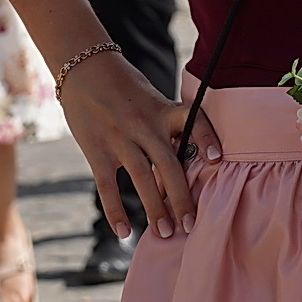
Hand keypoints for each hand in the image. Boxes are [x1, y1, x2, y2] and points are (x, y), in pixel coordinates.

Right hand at [58, 51, 222, 240]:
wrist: (84, 69)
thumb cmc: (125, 87)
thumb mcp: (152, 98)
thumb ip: (167, 125)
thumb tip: (185, 158)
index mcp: (163, 109)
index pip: (192, 121)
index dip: (206, 139)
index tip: (217, 160)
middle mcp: (145, 124)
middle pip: (169, 164)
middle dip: (181, 197)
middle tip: (191, 224)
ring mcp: (120, 137)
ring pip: (142, 177)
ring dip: (154, 208)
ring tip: (164, 232)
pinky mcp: (96, 149)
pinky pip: (107, 186)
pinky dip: (116, 211)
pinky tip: (124, 232)